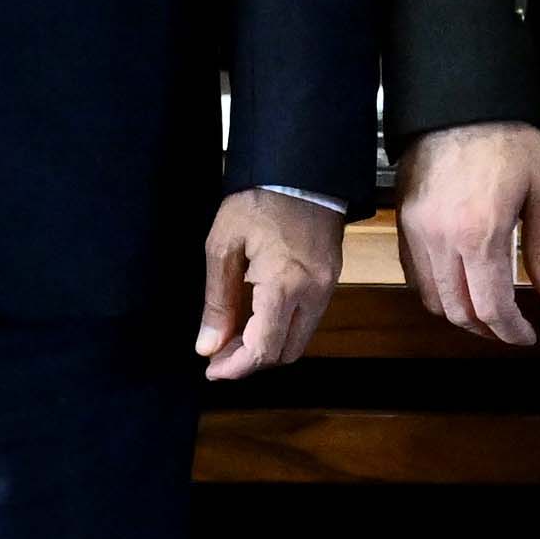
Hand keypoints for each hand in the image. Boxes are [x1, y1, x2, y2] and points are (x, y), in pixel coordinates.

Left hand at [199, 189, 346, 379]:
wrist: (302, 169)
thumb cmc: (258, 201)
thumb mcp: (223, 246)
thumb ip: (217, 301)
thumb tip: (208, 346)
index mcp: (284, 286)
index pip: (263, 350)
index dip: (235, 367)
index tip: (211, 370)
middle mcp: (313, 294)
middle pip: (285, 354)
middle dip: (251, 361)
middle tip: (219, 353)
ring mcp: (327, 288)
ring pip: (299, 340)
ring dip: (267, 346)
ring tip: (235, 336)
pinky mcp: (331, 279)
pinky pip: (308, 320)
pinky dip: (282, 328)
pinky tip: (258, 316)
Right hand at [400, 119, 539, 347]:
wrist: (461, 103)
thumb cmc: (508, 139)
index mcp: (480, 234)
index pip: (491, 307)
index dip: (510, 332)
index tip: (527, 336)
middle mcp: (442, 239)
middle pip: (458, 312)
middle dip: (487, 329)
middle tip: (510, 329)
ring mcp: (416, 232)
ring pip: (431, 299)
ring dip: (460, 315)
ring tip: (487, 313)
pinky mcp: (403, 222)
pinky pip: (414, 275)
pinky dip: (436, 292)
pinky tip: (459, 286)